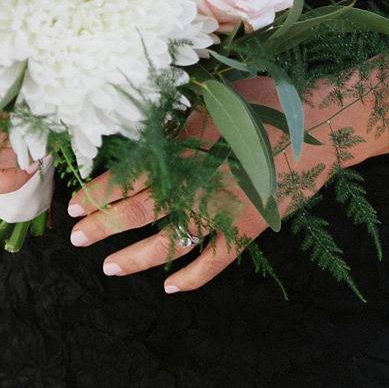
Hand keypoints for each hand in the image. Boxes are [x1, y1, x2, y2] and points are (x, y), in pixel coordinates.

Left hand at [66, 80, 304, 294]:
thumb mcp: (214, 99)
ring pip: (168, 243)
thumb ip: (180, 121)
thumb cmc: (265, 101)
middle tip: (76, 238)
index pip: (130, 176)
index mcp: (184, 149)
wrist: (316, 125)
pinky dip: (191, 278)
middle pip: (139, 210)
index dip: (98, 192)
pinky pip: (213, 263)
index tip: (72, 204)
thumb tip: (147, 127)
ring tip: (109, 266)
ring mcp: (220, 211)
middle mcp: (196, 183)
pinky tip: (170, 288)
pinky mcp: (245, 230)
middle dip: (103, 225)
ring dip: (135, 257)